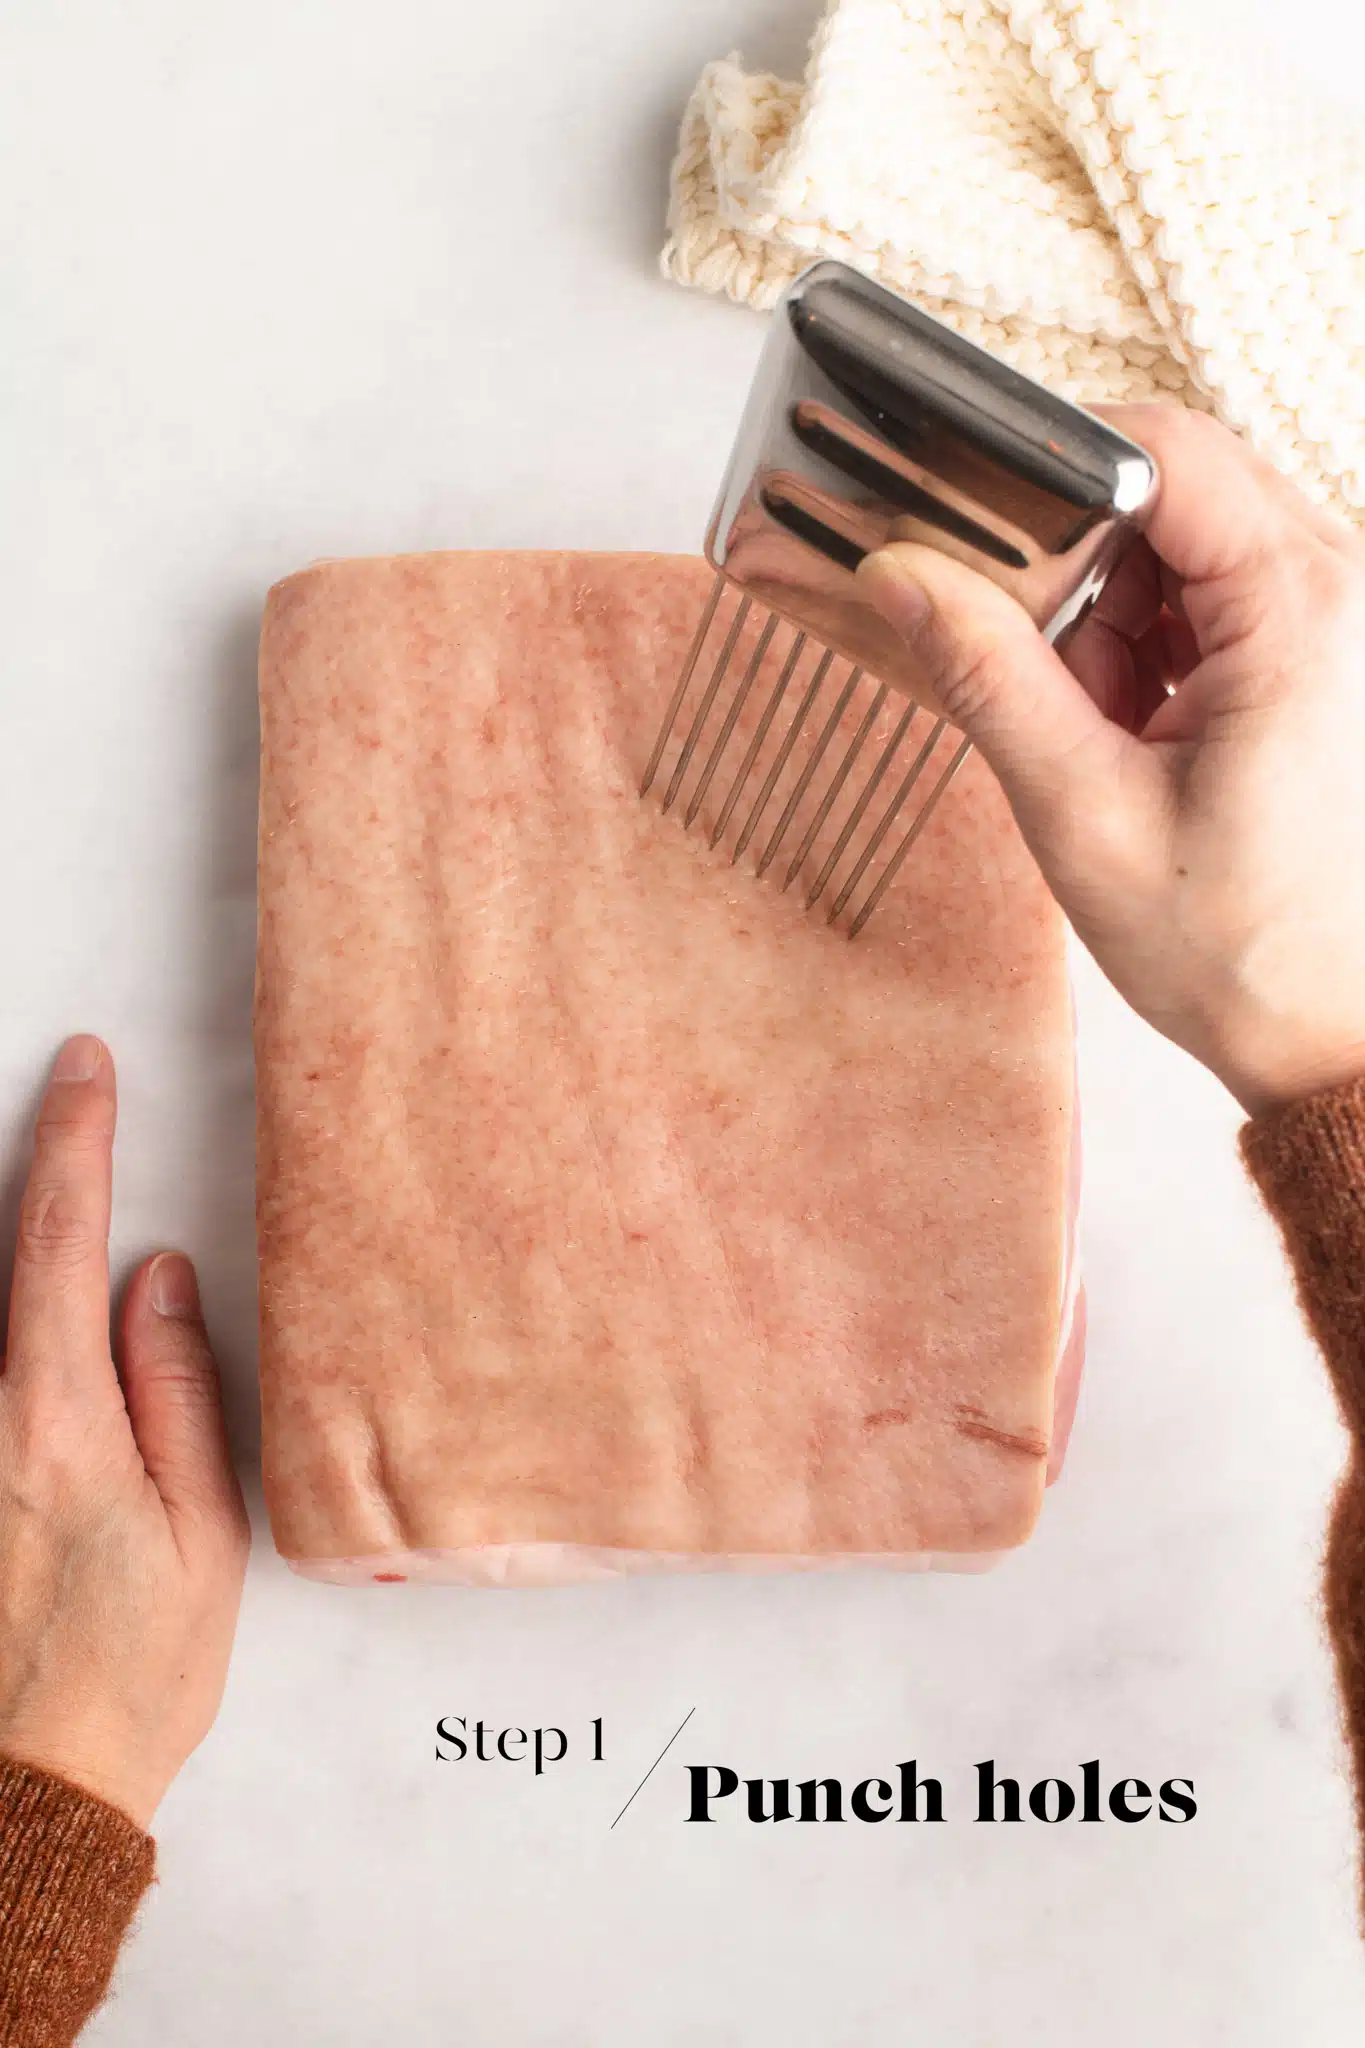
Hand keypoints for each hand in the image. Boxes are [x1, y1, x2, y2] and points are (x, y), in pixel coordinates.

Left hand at [0, 1037, 248, 1828]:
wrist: (29, 1784)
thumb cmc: (131, 1673)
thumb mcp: (201, 1531)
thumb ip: (174, 1389)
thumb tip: (159, 1280)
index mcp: (54, 1423)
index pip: (58, 1243)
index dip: (73, 1141)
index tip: (83, 1066)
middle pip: (3, 1256)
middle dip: (37, 1160)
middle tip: (67, 1083)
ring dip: (24, 1239)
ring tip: (58, 1174)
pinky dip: (17, 1315)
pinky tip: (50, 1304)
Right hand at [857, 404, 1364, 1116]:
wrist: (1328, 1034)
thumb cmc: (1236, 948)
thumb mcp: (1082, 812)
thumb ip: (987, 677)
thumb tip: (900, 574)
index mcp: (1302, 609)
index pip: (1167, 451)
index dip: (1054, 468)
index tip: (978, 527)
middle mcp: (1343, 587)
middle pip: (1176, 486)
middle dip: (1079, 564)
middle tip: (1041, 671)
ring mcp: (1339, 617)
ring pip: (1186, 541)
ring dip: (1111, 614)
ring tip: (1103, 728)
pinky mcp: (1324, 650)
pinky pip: (1213, 594)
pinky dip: (1150, 647)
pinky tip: (1137, 731)